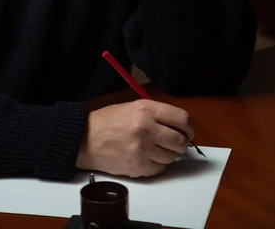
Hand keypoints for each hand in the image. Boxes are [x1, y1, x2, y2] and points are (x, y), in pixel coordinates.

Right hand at [76, 99, 194, 177]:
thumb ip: (157, 114)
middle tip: (174, 142)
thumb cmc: (109, 121)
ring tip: (156, 148)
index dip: (189, 127)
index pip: (182, 118)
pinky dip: (157, 164)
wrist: (85, 139)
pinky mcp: (138, 167)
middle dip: (181, 142)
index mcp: (146, 109)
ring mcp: (143, 150)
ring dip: (168, 154)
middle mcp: (146, 128)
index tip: (188, 130)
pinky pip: (160, 168)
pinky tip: (146, 156)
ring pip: (172, 157)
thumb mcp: (133, 107)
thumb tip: (180, 126)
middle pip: (180, 141)